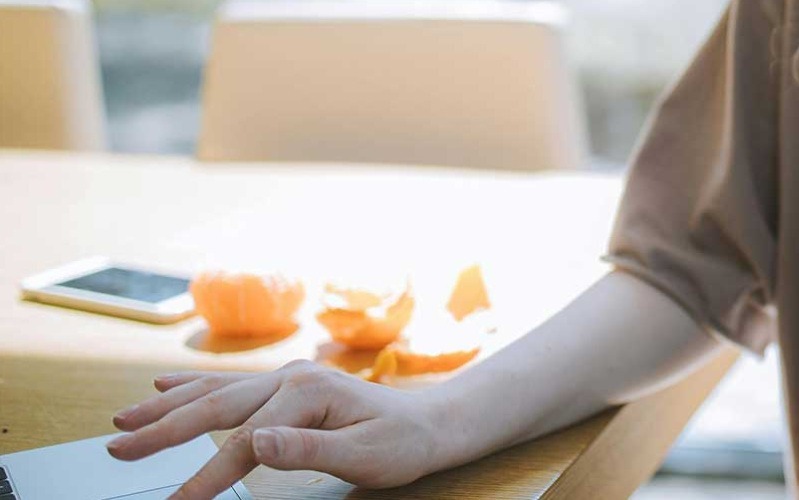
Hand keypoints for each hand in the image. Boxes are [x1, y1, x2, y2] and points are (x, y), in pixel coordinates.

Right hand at [107, 360, 454, 498]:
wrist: (432, 423)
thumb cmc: (403, 444)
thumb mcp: (365, 456)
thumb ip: (309, 451)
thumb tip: (257, 444)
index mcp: (307, 393)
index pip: (243, 442)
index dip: (207, 475)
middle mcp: (291, 378)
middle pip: (214, 406)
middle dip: (162, 430)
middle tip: (117, 450)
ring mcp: (286, 379)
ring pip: (214, 392)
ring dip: (165, 407)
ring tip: (122, 422)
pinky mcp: (286, 386)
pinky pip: (229, 386)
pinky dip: (190, 388)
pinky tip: (160, 387)